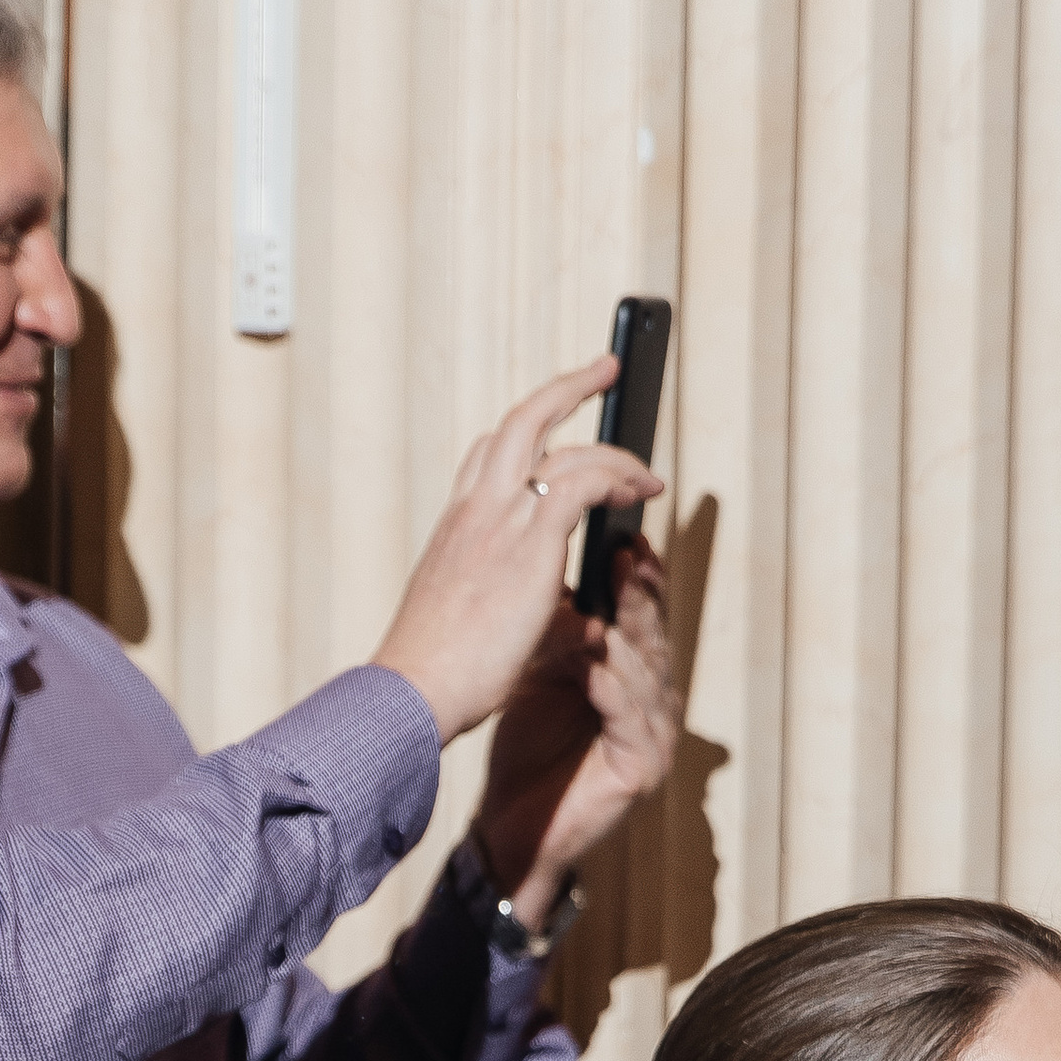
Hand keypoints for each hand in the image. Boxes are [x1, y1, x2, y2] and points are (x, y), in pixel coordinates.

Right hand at [372, 359, 663, 746]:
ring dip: (614, 450)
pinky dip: (617, 478)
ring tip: (646, 474)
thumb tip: (570, 616)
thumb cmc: (438, 673)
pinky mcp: (530, 543)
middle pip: (522, 420)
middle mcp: (475, 509)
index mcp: (457, 524)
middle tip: (605, 369)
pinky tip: (640, 494)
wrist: (414, 690)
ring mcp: (500, 520)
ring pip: (561, 445)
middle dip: (568, 387)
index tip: (552, 420)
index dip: (526, 430)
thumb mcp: (473, 621)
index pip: (489, 452)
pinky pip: (584, 483)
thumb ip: (514, 602)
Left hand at [473, 543, 681, 923]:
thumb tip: (563, 570)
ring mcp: (653, 742)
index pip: (646, 621)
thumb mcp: (544, 676)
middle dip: (640, 594)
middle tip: (627, 551)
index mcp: (636, 683)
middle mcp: (654, 709)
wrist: (507, 827)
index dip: (640, 580)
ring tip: (611, 597)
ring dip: (628, 634)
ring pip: (649, 675)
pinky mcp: (640, 773)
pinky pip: (631, 721)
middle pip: (655, 640)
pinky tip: (596, 665)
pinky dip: (613, 690)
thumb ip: (563, 633)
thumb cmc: (525, 750)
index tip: (624, 538)